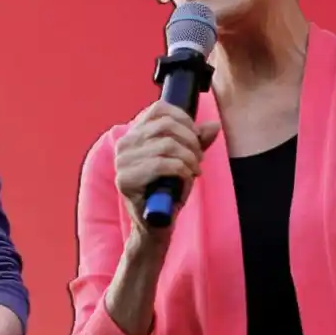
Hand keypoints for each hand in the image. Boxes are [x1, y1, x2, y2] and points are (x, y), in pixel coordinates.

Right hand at [114, 101, 219, 239]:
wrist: (157, 225)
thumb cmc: (168, 191)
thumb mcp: (185, 161)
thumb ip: (196, 142)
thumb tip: (213, 125)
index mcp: (134, 135)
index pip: (158, 109)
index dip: (183, 118)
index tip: (195, 137)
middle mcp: (124, 144)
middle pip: (166, 125)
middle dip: (191, 140)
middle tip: (198, 158)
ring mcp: (122, 162)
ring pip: (166, 144)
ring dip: (189, 157)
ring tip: (194, 169)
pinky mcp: (126, 179)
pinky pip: (161, 164)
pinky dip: (181, 169)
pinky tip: (187, 177)